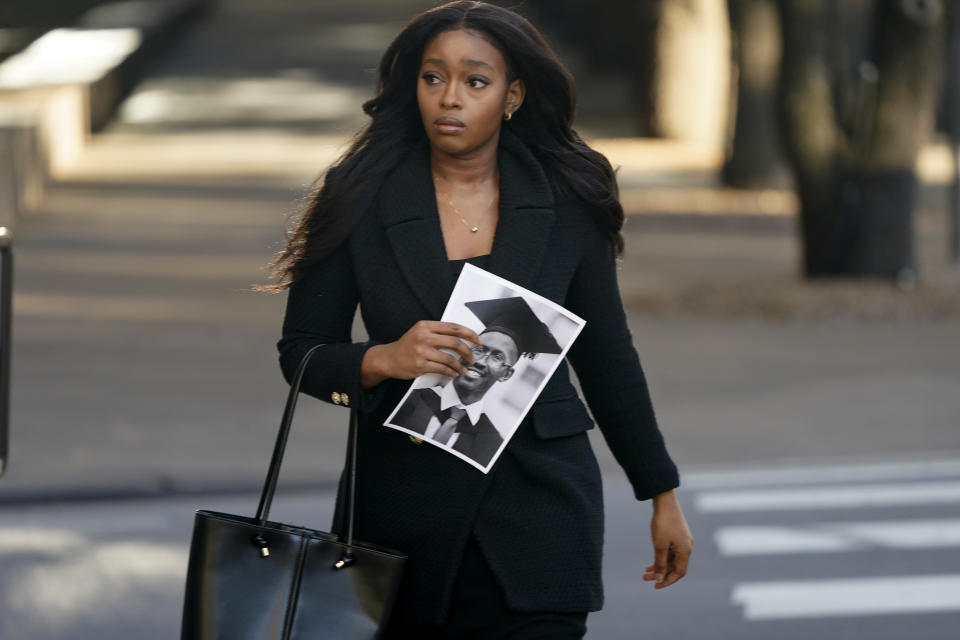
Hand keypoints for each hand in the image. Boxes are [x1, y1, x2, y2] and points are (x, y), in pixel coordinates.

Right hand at [361, 321, 482, 386]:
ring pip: (449, 358)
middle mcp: (424, 337)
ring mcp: (422, 351)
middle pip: (454, 342)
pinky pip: (441, 369)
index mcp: (425, 326)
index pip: (453, 327)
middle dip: (468, 351)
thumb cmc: (407, 346)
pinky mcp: (420, 365)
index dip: (469, 333)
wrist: (388, 358)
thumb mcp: (419, 332)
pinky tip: (454, 374)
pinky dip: (451, 372)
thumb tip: (461, 338)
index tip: (478, 340)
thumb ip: (437, 332)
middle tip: (472, 358)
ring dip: (460, 365)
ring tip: (463, 369)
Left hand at [643, 489, 692, 589]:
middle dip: (661, 574)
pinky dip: (661, 557)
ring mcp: (682, 540)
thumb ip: (660, 563)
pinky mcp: (676, 534)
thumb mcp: (660, 545)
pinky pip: (670, 551)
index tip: (655, 586)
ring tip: (645, 571)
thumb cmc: (663, 523)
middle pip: (674, 566)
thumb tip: (660, 579)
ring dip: (659, 565)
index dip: (667, 581)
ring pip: (671, 559)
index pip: (679, 573)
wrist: (664, 501)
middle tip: (645, 578)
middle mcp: (686, 547)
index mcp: (685, 551)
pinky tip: (652, 559)